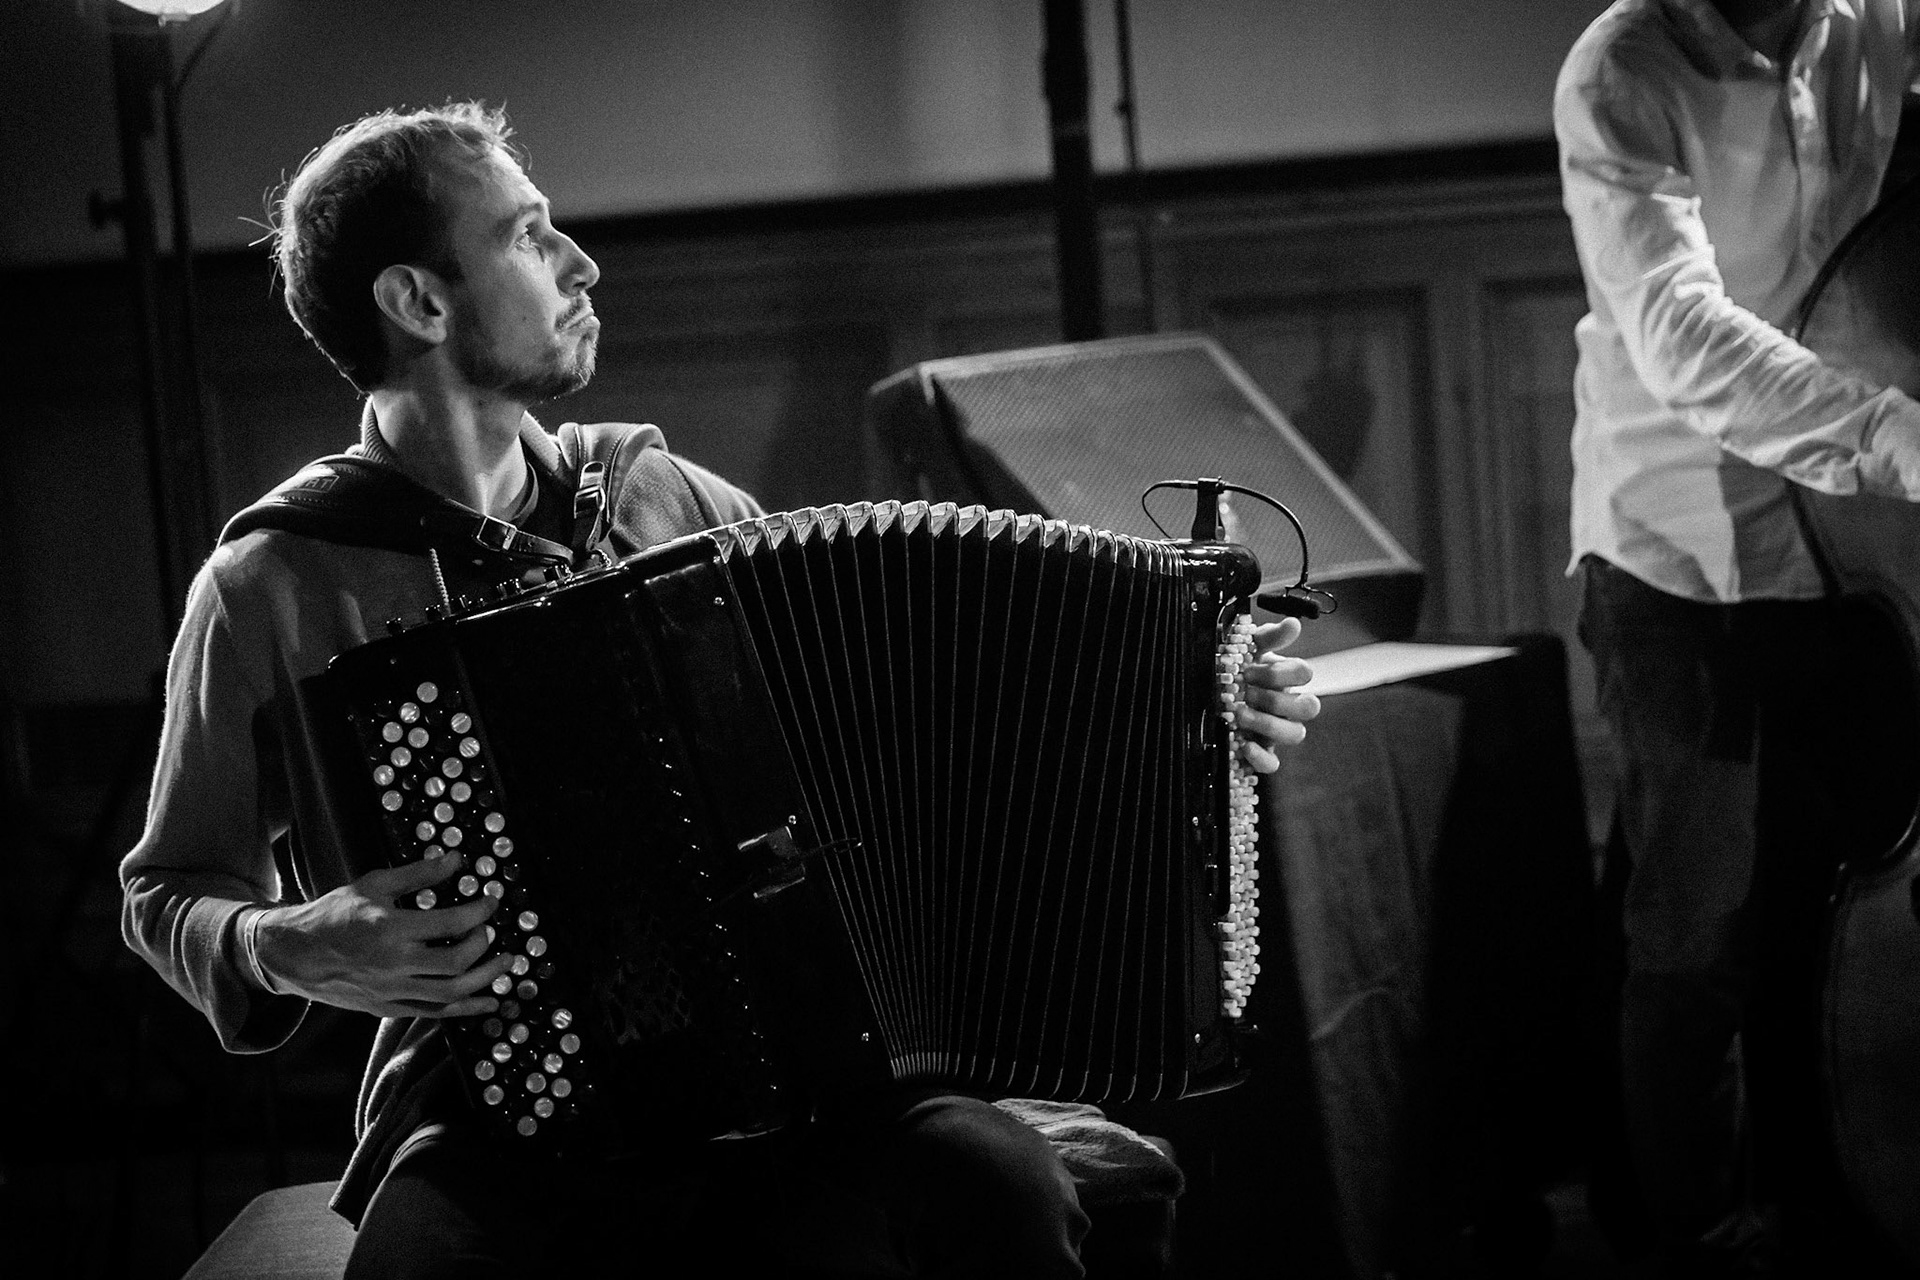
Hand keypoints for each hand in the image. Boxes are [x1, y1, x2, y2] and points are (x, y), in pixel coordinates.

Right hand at [252, 853, 514, 1018]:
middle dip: (483, 945)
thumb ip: (417, 874)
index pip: (451, 924)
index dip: (479, 911)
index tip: (491, 901)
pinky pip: (435, 1013)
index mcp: (390, 929)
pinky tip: (490, 1001)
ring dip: (485, 979)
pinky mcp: (388, 1008)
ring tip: (506, 964)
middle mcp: (393, 964)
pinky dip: (466, 1009)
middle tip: (493, 930)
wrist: (294, 954)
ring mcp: (391, 991)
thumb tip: (456, 860)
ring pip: (450, 993)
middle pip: (456, 962)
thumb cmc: (333, 914)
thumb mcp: (373, 884)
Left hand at [1230, 616, 1320, 773]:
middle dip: (1277, 698)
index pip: (1304, 673)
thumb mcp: (1246, 649)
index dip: (1281, 672)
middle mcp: (1287, 705)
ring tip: (1241, 715)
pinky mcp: (1262, 753)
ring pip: (1296, 734)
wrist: (1208, 693)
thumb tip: (1293, 624)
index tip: (1250, 669)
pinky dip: (1261, 757)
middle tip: (1247, 691)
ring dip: (1270, 724)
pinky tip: (1244, 745)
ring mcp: (1277, 731)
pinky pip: (1273, 764)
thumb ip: (1269, 637)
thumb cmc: (1234, 669)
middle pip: (1308, 707)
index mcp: (1286, 678)